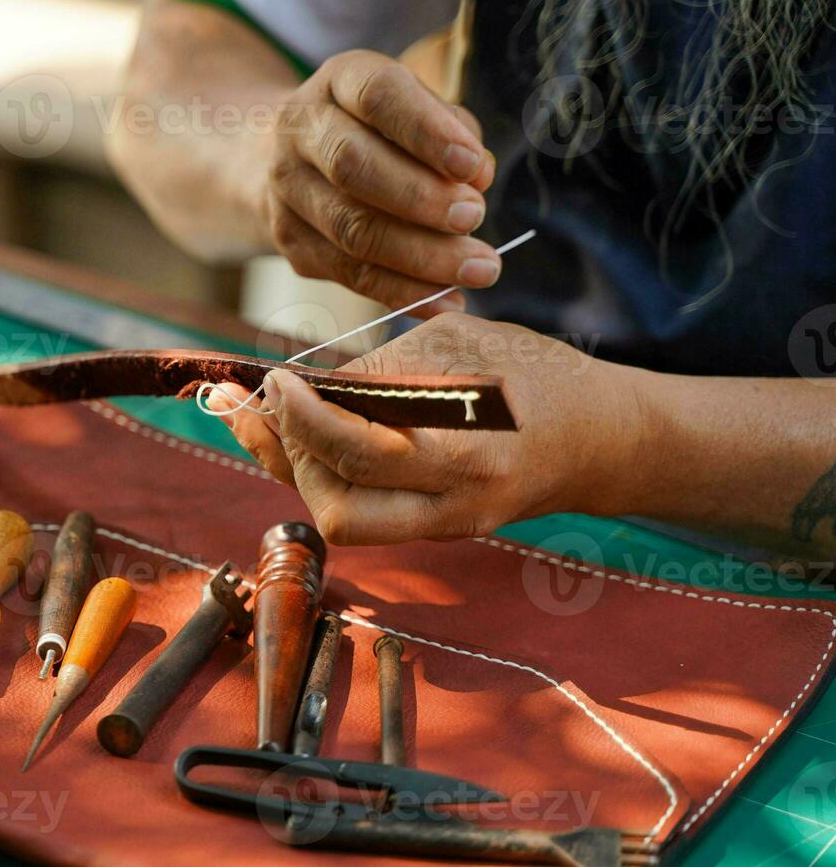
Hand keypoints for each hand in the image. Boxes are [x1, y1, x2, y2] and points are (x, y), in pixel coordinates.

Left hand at [209, 315, 647, 544]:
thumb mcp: (462, 343)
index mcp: (466, 451)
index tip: (275, 377)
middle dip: (288, 451)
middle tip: (268, 399)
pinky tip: (293, 435)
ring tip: (266, 418)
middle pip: (336, 507)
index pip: (358, 449)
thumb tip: (310, 386)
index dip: (302, 415)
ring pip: (340, 521)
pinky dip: (320, 476)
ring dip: (295, 471)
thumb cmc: (535, 374)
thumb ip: (386, 368)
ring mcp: (443, 526)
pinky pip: (360, 514)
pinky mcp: (434, 529)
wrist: (604, 439)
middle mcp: (452, 505)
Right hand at [261, 50, 500, 314]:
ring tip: (478, 268)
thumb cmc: (376, 129)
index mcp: (338, 81)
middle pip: (353, 167)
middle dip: (420, 198)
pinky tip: (446, 300)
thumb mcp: (415, 108)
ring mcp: (286, 189)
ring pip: (350, 229)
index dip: (425, 131)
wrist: (286, 158)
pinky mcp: (289, 241)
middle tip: (475, 218)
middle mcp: (299, 130)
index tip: (472, 165)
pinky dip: (401, 292)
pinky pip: (347, 273)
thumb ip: (453, 133)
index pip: (377, 96)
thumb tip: (478, 180)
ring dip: (420, 255)